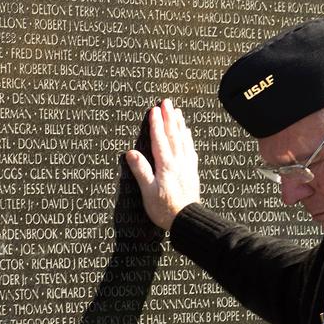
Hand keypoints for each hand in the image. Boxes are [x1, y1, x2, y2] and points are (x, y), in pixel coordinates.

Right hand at [125, 99, 200, 229]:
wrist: (188, 221)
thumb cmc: (165, 210)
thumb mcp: (148, 192)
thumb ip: (141, 171)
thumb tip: (131, 153)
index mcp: (166, 165)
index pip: (160, 140)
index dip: (156, 124)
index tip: (154, 109)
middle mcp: (178, 162)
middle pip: (173, 135)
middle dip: (169, 118)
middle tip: (167, 102)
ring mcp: (187, 167)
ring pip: (184, 140)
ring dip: (180, 125)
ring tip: (178, 112)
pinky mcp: (192, 173)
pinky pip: (191, 150)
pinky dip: (189, 140)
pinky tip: (188, 134)